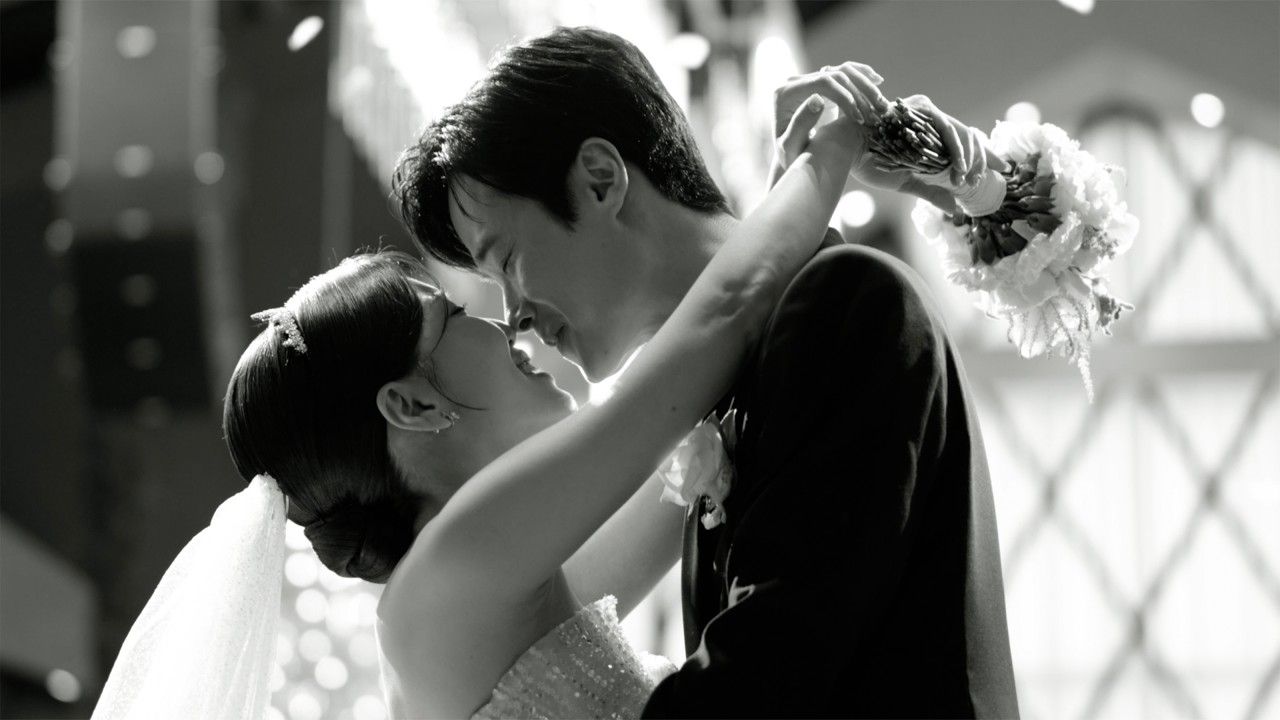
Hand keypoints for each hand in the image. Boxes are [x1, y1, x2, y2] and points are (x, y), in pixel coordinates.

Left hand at [769, 62, 888, 186]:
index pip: (823, 83)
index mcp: (786, 92)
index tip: (859, 118)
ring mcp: (807, 80)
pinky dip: (861, 76)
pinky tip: (877, 82)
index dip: (845, 97)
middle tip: (875, 114)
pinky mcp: (819, 83)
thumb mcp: (790, 146)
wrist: (790, 155)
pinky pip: (843, 72)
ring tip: (880, 103)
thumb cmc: (790, 156)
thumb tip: (817, 99)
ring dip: (864, 84)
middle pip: (835, 75)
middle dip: (858, 93)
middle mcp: (795, 81)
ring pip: (842, 70)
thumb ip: (800, 125)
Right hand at [870, 95, 1010, 208]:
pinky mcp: (920, 109)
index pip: (962, 141)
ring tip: (970, 179)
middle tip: (986, 179)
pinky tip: (958, 169)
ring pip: (960, 131)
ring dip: (969, 158)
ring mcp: (926, 112)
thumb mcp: (906, 182)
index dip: (983, 155)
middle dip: (981, 158)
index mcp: (928, 133)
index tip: (1002, 169)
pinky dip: (955, 150)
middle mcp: (930, 119)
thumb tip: (954, 210)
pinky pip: (946, 128)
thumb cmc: (869, 163)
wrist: (844, 150)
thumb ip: (931, 192)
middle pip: (966, 135)